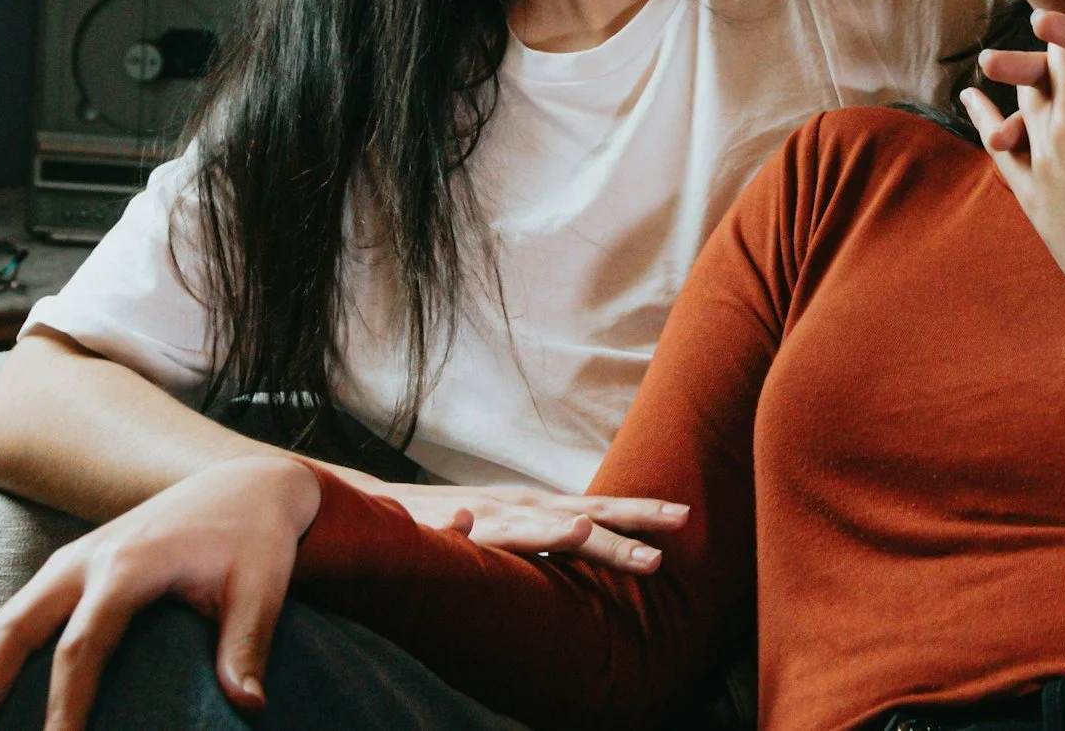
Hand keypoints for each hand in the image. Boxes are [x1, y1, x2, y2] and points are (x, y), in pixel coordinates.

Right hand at [0, 454, 321, 730]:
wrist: (243, 484)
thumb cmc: (253, 537)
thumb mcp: (263, 586)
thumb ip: (247, 644)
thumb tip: (249, 706)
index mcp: (129, 563)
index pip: (82, 645)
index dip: (65, 704)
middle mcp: (88, 558)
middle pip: (17, 628)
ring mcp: (73, 558)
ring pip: (7, 619)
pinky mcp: (71, 564)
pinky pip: (20, 611)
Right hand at [352, 477, 685, 571]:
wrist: (379, 508)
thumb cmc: (456, 522)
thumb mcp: (513, 524)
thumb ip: (551, 533)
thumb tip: (599, 538)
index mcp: (537, 508)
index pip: (600, 509)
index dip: (641, 513)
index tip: (685, 515)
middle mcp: (515, 508)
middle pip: (576, 518)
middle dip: (617, 533)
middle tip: (658, 556)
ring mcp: (478, 518)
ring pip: (517, 526)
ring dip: (546, 530)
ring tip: (579, 534)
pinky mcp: (434, 530)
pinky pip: (444, 532)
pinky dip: (455, 528)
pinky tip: (461, 526)